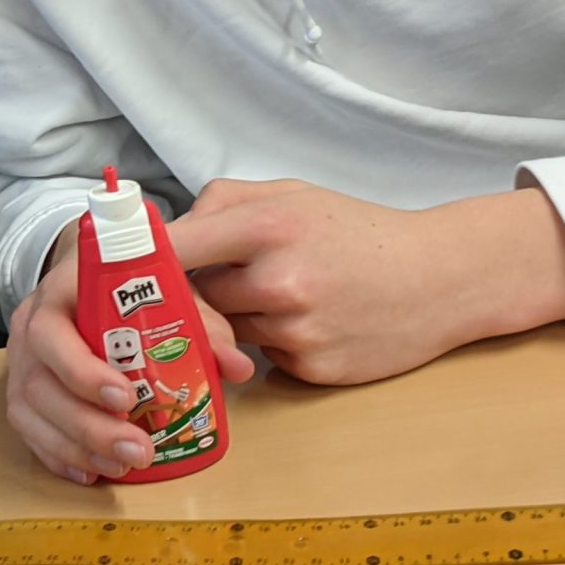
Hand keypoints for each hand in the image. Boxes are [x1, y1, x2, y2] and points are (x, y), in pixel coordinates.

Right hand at [3, 221, 253, 485]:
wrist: (92, 279)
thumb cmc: (132, 288)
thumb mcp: (169, 291)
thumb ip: (202, 326)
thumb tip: (238, 367)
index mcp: (61, 292)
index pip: (52, 331)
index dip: (82, 370)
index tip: (126, 399)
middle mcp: (30, 326)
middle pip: (40, 383)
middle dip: (88, 426)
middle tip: (137, 450)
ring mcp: (21, 360)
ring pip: (29, 412)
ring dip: (76, 447)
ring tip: (122, 467)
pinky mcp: (19, 390)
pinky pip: (28, 431)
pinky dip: (58, 456)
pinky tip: (92, 472)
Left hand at [176, 180, 564, 384]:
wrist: (442, 279)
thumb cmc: (360, 232)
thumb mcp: (294, 193)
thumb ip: (223, 203)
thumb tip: (163, 229)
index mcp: (269, 225)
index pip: (177, 247)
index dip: (143, 259)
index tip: (121, 265)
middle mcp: (279, 280)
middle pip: (196, 298)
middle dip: (200, 293)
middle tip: (217, 283)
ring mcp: (296, 330)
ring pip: (229, 332)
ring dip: (239, 320)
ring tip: (285, 296)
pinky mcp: (312, 370)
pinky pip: (264, 359)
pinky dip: (273, 346)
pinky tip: (312, 323)